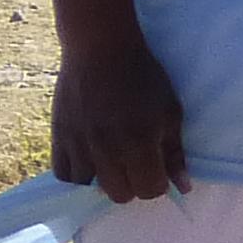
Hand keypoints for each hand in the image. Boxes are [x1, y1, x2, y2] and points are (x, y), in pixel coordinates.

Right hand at [49, 39, 185, 203]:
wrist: (100, 48)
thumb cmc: (142, 77)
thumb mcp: (169, 112)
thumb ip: (175, 153)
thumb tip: (183, 188)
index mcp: (139, 142)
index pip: (150, 190)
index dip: (158, 182)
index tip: (156, 164)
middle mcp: (107, 149)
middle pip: (120, 194)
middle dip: (132, 183)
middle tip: (134, 161)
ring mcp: (79, 144)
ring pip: (90, 187)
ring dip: (104, 177)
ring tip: (109, 159)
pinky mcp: (59, 136)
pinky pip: (63, 173)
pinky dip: (77, 173)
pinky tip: (88, 159)